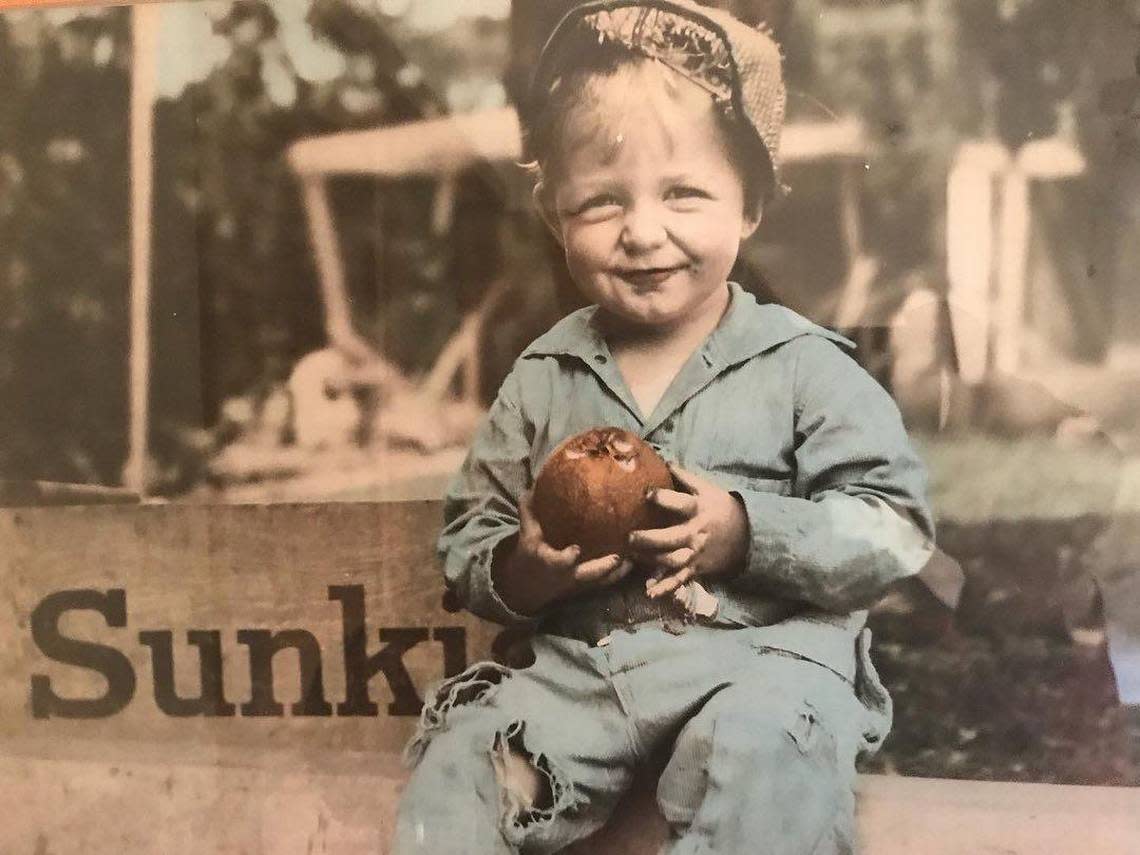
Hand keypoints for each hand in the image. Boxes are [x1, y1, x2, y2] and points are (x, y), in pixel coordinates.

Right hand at [492, 491, 633, 614]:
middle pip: (588, 575)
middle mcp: (568, 576)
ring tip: (636, 558)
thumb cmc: (530, 555)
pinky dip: (620, 573)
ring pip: (602, 581)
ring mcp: (580, 583)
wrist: (529, 586)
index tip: (576, 550)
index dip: (567, 558)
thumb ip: (530, 511)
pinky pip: (606, 581)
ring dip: (619, 572)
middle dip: (603, 567)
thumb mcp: (527, 534)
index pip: (559, 562)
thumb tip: (533, 484)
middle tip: (620, 557)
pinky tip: (635, 561)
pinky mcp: (588, 586)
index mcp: (551, 563)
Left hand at [627, 463, 748, 598]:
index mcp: (698, 510)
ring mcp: (695, 553)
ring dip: (651, 561)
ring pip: (671, 560)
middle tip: (629, 537)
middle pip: (670, 538)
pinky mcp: (696, 568)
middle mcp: (695, 533)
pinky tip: (650, 592)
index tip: (646, 493)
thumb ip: (685, 477)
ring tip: (630, 558)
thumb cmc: (722, 508)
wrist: (748, 535)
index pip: (680, 503)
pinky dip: (665, 588)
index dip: (663, 498)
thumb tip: (663, 460)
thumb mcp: (708, 489)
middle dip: (649, 539)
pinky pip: (680, 579)